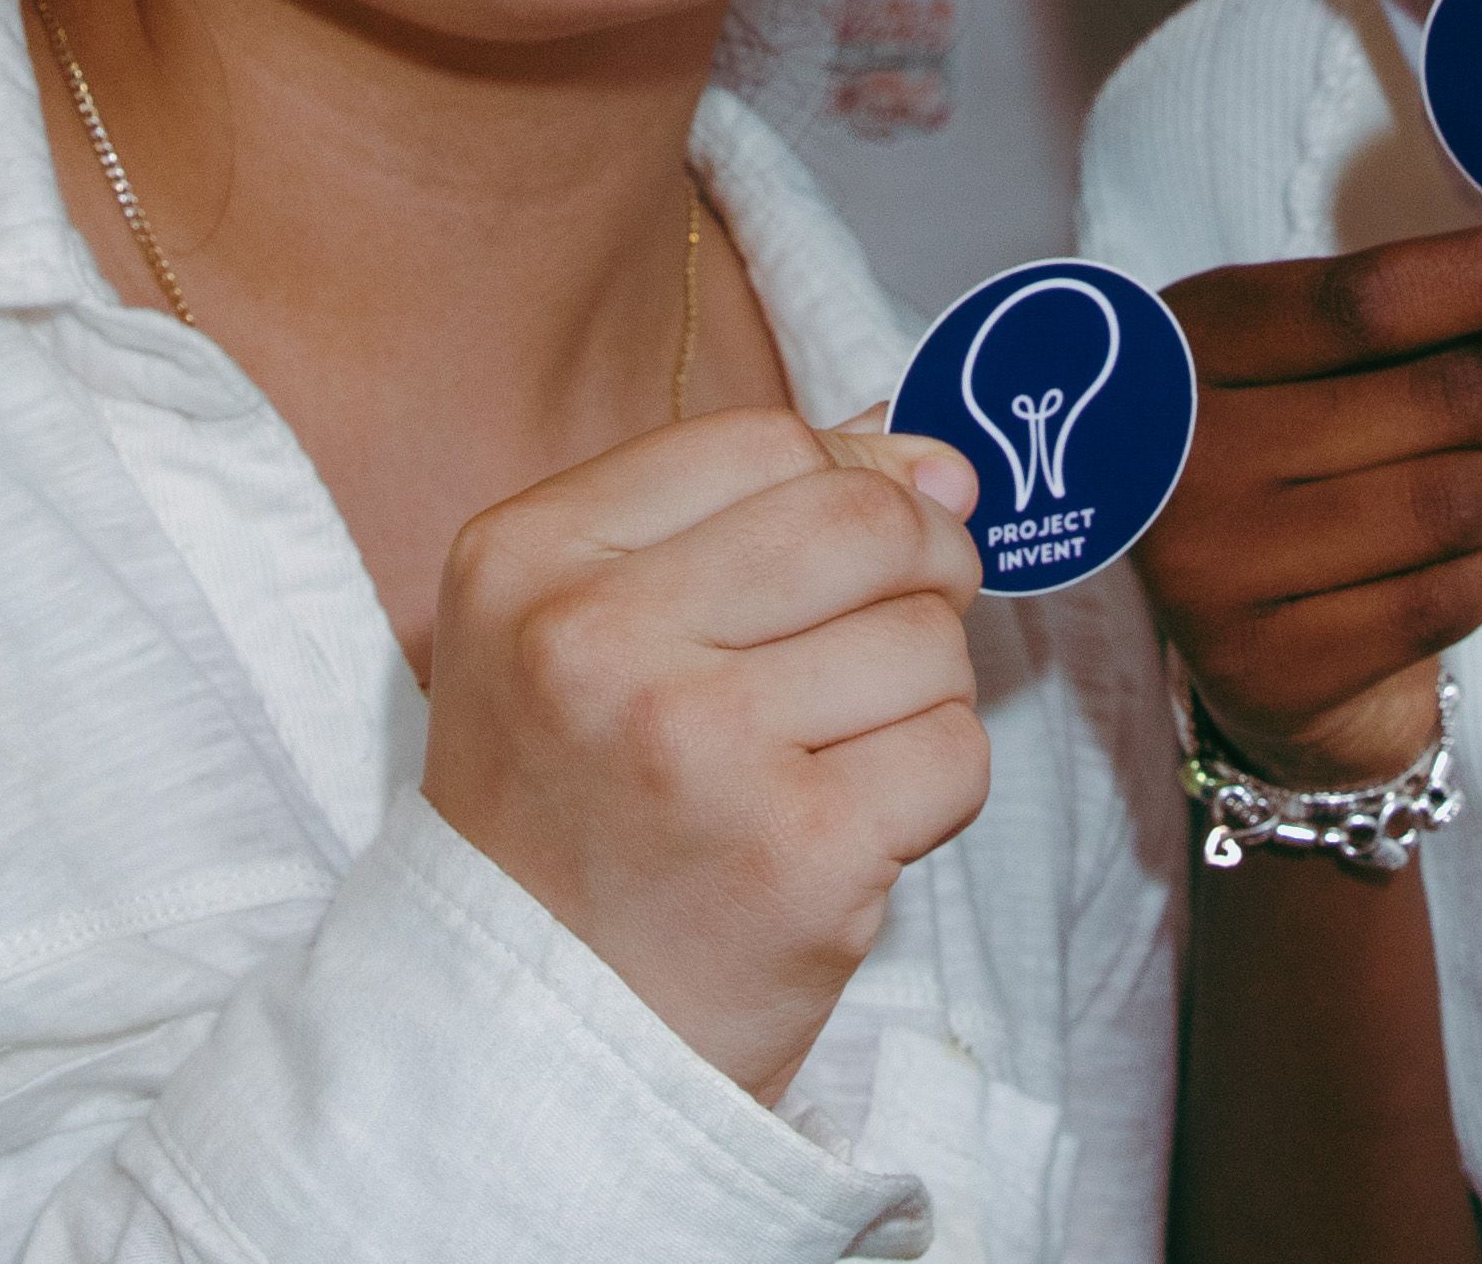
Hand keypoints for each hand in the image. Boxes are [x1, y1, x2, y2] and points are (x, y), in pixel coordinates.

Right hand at [420, 407, 992, 1102]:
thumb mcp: (584, 629)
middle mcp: (595, 639)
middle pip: (862, 520)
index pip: (762, 441)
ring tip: (837, 753)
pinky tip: (854, 826)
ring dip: (921, 691)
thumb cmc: (573, 815)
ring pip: (926, 638)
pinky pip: (954, 754)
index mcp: (527, 558)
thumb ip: (742, 513)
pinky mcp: (796, 854)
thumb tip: (929, 450)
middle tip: (897, 624)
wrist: (527, 1041)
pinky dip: (932, 788)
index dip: (849, 475)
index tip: (865, 538)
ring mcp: (698, 747)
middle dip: (923, 562)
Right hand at [1143, 217, 1481, 789]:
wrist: (1218, 628)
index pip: (1370, 298)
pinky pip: (1451, 597)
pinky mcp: (1275, 668)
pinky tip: (1469, 552)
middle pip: (1437, 398)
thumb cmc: (1286, 454)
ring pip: (1458, 503)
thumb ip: (1436, 309)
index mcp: (1189, 346)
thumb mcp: (1313, 356)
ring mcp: (1219, 570)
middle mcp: (1185, 455)